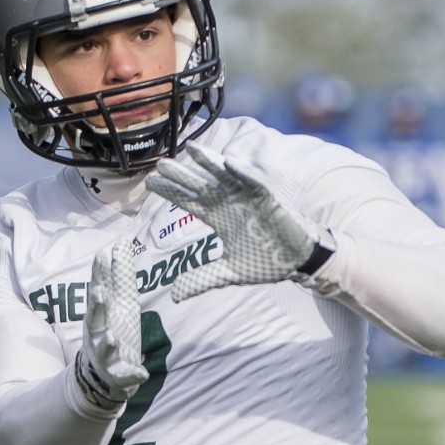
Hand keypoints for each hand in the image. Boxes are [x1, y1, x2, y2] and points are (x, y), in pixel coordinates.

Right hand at [75, 238, 148, 408]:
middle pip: (94, 318)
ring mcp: (105, 355)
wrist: (103, 376)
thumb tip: (120, 244)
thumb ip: (119, 275)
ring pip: (104, 348)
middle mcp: (98, 332)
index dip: (99, 274)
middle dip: (96, 306)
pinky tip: (142, 373)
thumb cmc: (112, 329)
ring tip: (113, 338)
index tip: (101, 255)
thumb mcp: (120, 302)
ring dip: (107, 343)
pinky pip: (123, 376)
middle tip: (99, 293)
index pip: (98, 290)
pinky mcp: (116, 375)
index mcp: (101, 313)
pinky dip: (132, 375)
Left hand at [145, 143, 332, 300]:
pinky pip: (256, 183)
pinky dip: (244, 173)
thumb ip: (202, 279)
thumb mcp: (228, 273)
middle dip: (182, 175)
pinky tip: (230, 163)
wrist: (296, 261)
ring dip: (210, 163)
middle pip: (201, 185)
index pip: (189, 201)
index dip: (171, 192)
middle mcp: (229, 204)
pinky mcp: (269, 200)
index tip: (149, 183)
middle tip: (161, 164)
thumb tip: (175, 295)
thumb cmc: (264, 260)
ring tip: (192, 149)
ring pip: (225, 177)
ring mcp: (248, 199)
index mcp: (218, 217)